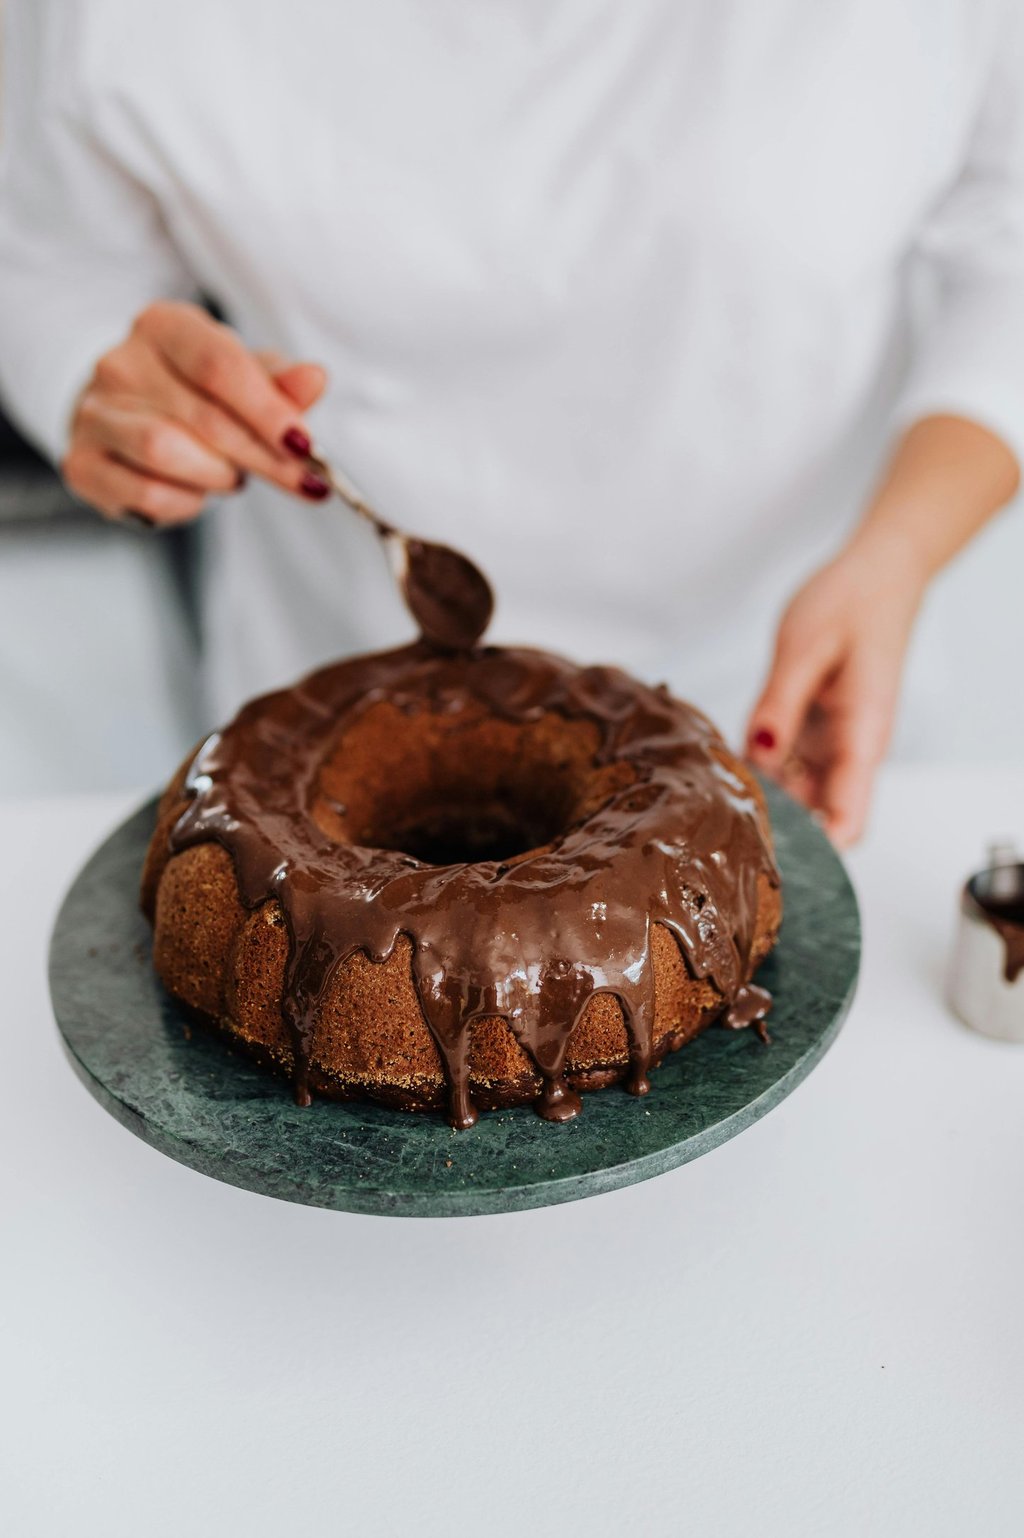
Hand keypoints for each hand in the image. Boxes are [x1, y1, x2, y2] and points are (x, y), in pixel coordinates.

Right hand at [62, 300, 329, 524]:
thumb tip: (315, 378)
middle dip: (264, 458)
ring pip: (167, 453)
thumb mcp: (242, 378)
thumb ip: (279, 383)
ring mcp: (93, 413)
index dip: (269, 411)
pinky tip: (194, 492)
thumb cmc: (193, 394)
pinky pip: (147, 494)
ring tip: (230, 474)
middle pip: (204, 417)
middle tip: (303, 482)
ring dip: (218, 476)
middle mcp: (119, 362)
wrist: (124, 417)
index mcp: (163, 326)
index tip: (307, 446)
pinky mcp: (82, 463)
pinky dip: (185, 503)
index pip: (220, 365)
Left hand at [745, 535, 927, 846]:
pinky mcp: (816, 729)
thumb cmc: (852, 603)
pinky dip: (759, 768)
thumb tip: (759, 753)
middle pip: (819, 817)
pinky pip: (786, 764)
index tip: (770, 856)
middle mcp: (851, 749)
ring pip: (798, 795)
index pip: (849, 820)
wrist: (877, 575)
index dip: (814, 849)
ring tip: (716, 796)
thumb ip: (778, 704)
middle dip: (777, 829)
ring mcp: (833, 742)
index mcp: (862, 736)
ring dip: (764, 799)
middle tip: (723, 825)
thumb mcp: (804, 648)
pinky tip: (727, 762)